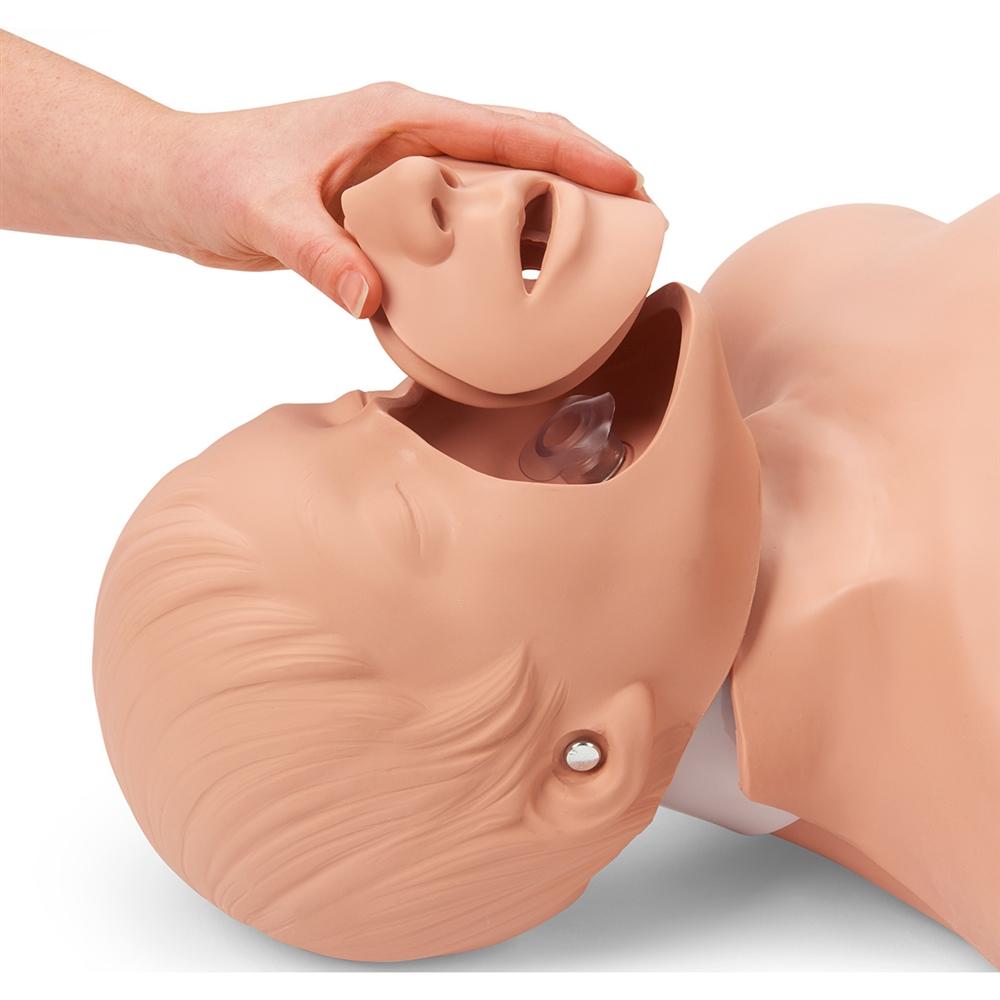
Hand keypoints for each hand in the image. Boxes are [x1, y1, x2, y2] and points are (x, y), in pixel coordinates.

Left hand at [158, 84, 641, 317]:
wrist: (180, 184)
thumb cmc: (219, 180)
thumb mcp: (268, 215)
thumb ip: (321, 255)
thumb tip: (372, 300)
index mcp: (400, 119)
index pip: (510, 128)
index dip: (578, 153)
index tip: (632, 182)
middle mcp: (413, 138)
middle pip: (522, 150)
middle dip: (585, 180)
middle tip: (639, 223)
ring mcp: (405, 171)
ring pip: (498, 188)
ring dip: (548, 216)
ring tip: (599, 257)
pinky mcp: (390, 207)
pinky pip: (464, 223)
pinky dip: (499, 246)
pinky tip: (520, 282)